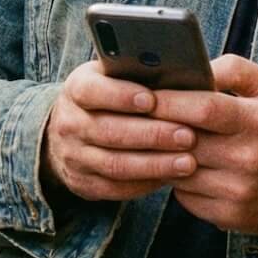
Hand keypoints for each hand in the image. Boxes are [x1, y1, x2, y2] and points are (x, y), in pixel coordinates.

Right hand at [40, 60, 197, 202]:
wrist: (71, 132)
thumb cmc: (107, 98)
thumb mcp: (111, 77)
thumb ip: (135, 73)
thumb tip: (176, 70)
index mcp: (76, 89)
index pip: (92, 91)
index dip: (121, 96)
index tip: (152, 100)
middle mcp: (69, 123)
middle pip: (110, 132)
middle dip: (152, 135)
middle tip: (188, 136)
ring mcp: (73, 156)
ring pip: (115, 164)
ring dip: (155, 164)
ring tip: (187, 162)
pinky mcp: (83, 183)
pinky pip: (116, 188)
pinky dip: (146, 183)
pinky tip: (171, 176)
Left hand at [154, 55, 257, 235]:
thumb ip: (233, 70)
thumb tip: (194, 69)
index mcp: (257, 122)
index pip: (203, 109)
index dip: (169, 101)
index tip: (145, 94)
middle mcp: (248, 159)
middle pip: (184, 141)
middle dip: (155, 127)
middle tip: (138, 116)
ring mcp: (238, 192)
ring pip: (177, 170)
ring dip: (162, 155)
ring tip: (159, 140)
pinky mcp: (228, 216)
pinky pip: (184, 196)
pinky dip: (176, 181)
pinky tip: (180, 167)